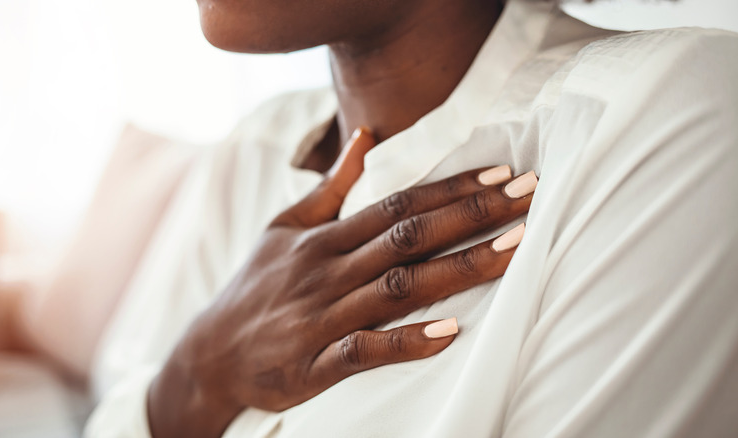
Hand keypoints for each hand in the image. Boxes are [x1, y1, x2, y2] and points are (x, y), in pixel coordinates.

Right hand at [148, 128, 536, 437]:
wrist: (210, 352)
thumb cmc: (256, 285)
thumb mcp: (285, 226)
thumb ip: (333, 187)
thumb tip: (366, 138)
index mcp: (325, 238)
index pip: (398, 204)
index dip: (451, 188)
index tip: (502, 174)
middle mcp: (328, 271)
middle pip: (408, 237)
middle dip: (472, 215)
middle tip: (528, 197)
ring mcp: (322, 317)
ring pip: (398, 288)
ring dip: (458, 269)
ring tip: (513, 251)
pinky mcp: (315, 363)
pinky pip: (365, 351)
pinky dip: (406, 341)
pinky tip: (450, 332)